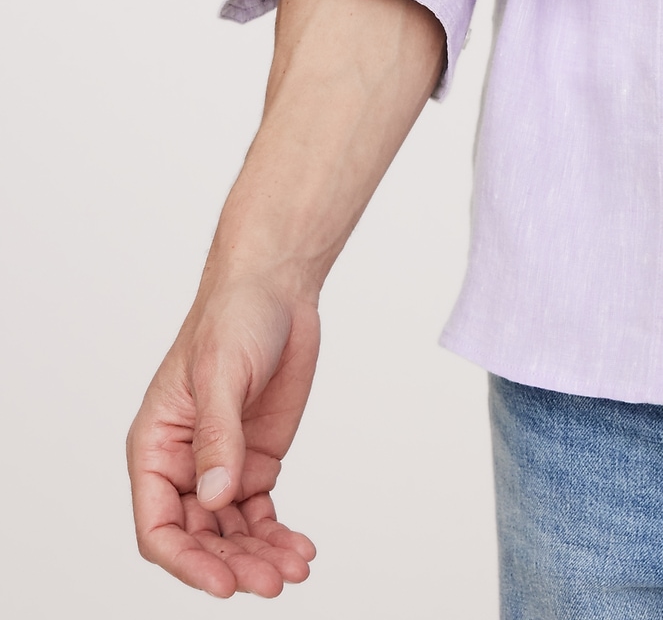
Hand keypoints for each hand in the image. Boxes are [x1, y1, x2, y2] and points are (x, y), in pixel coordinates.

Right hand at [127, 276, 319, 598]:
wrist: (277, 288)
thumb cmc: (232, 318)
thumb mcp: (220, 375)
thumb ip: (217, 438)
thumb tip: (214, 499)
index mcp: (155, 447)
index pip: (158, 525)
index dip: (187, 560)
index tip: (223, 581)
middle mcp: (184, 465)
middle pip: (200, 538)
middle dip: (234, 564)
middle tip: (272, 582)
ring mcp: (222, 465)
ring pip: (232, 533)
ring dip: (260, 556)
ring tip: (295, 569)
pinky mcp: (256, 459)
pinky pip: (260, 513)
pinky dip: (278, 534)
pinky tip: (301, 550)